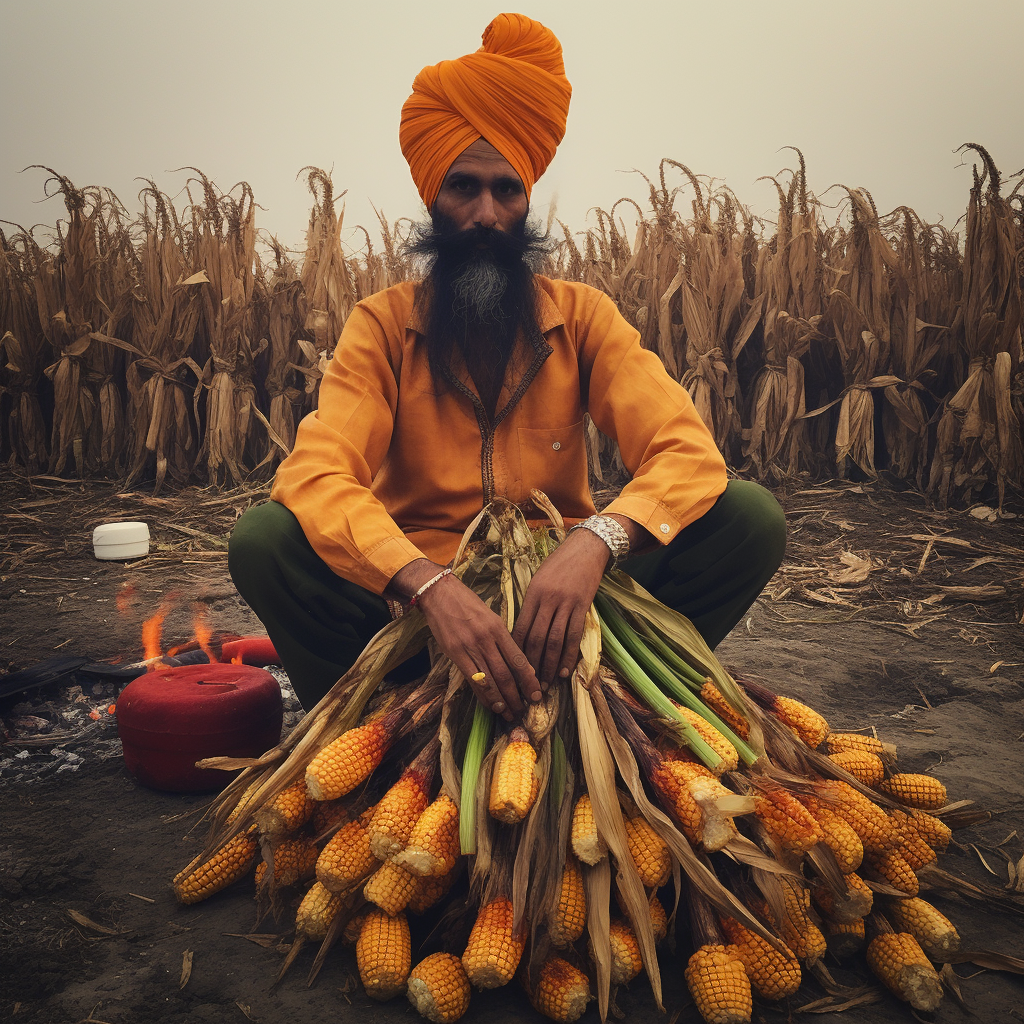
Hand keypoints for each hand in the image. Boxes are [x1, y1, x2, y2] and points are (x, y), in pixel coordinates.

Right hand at [411, 570, 542, 721]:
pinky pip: (472, 680)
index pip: (518, 658)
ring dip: (502, 700)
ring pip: (491, 680)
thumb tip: (515, 660)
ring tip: (509, 713)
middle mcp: (486, 639)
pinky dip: (483, 695)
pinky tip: (490, 705)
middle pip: (506, 674)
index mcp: (498, 628)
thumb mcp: (490, 615)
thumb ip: (501, 637)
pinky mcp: (455, 653)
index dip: (529, 679)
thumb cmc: (466, 603)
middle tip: (524, 710)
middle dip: (517, 695)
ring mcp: (470, 647)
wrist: (439, 593)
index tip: (537, 693)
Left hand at [511, 528, 610, 687]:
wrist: (586, 549)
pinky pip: (574, 636)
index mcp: (533, 594)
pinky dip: (569, 656)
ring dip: (549, 665)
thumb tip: (523, 631)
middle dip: (531, 665)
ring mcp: (566, 604)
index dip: (516, 651)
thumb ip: (532, 604)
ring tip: (545, 684)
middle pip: (536, 638)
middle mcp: (548, 600)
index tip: (513, 669)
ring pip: (555, 641)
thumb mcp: (539, 580)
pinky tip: (564, 671)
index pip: (520, 628)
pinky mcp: (583, 607)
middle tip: (528, 684)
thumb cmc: (559, 564)